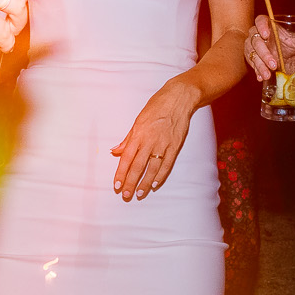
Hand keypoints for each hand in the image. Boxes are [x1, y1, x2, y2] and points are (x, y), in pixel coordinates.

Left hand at [110, 77, 199, 200]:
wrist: (178, 98)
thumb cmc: (157, 107)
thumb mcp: (138, 120)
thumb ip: (128, 138)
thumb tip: (115, 150)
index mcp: (138, 134)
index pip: (126, 158)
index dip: (121, 174)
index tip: (116, 186)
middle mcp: (150, 141)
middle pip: (138, 167)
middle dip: (130, 183)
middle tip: (125, 196)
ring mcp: (163, 145)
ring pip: (152, 169)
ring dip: (144, 183)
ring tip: (139, 194)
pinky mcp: (175, 146)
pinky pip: (167, 165)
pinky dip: (160, 176)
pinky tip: (154, 185)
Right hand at [244, 13, 294, 80]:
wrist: (289, 58)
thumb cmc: (293, 45)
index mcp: (269, 26)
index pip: (260, 20)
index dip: (261, 26)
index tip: (266, 35)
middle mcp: (258, 34)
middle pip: (256, 41)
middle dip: (264, 54)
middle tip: (274, 65)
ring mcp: (252, 46)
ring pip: (251, 53)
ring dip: (259, 65)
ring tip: (268, 75)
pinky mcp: (251, 58)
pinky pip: (251, 63)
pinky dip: (256, 71)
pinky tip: (261, 78)